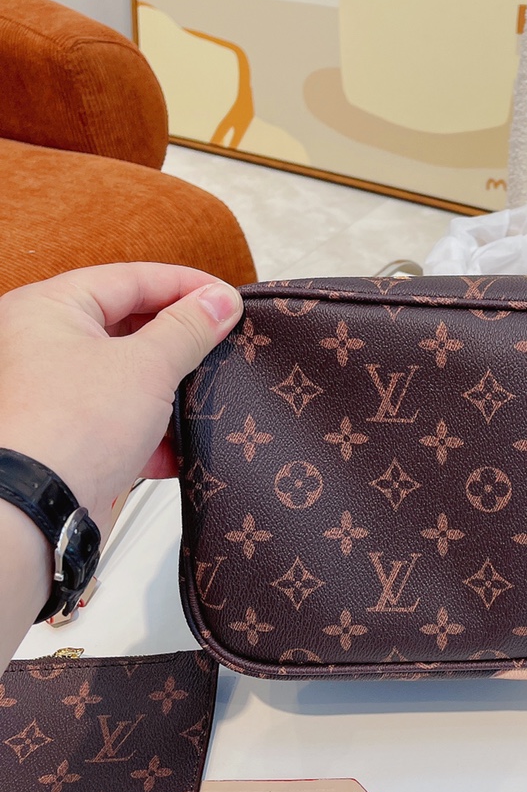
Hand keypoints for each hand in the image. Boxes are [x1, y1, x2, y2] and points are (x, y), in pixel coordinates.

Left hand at [0, 263, 242, 533]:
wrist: (33, 513)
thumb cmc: (65, 431)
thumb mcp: (148, 365)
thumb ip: (189, 328)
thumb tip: (218, 300)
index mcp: (48, 310)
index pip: (131, 278)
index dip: (186, 286)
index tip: (227, 299)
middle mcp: (41, 346)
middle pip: (129, 327)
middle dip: (179, 343)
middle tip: (220, 344)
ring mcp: (52, 394)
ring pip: (128, 378)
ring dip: (168, 393)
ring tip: (199, 398)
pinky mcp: (67, 438)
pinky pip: (120, 421)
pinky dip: (151, 433)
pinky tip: (173, 448)